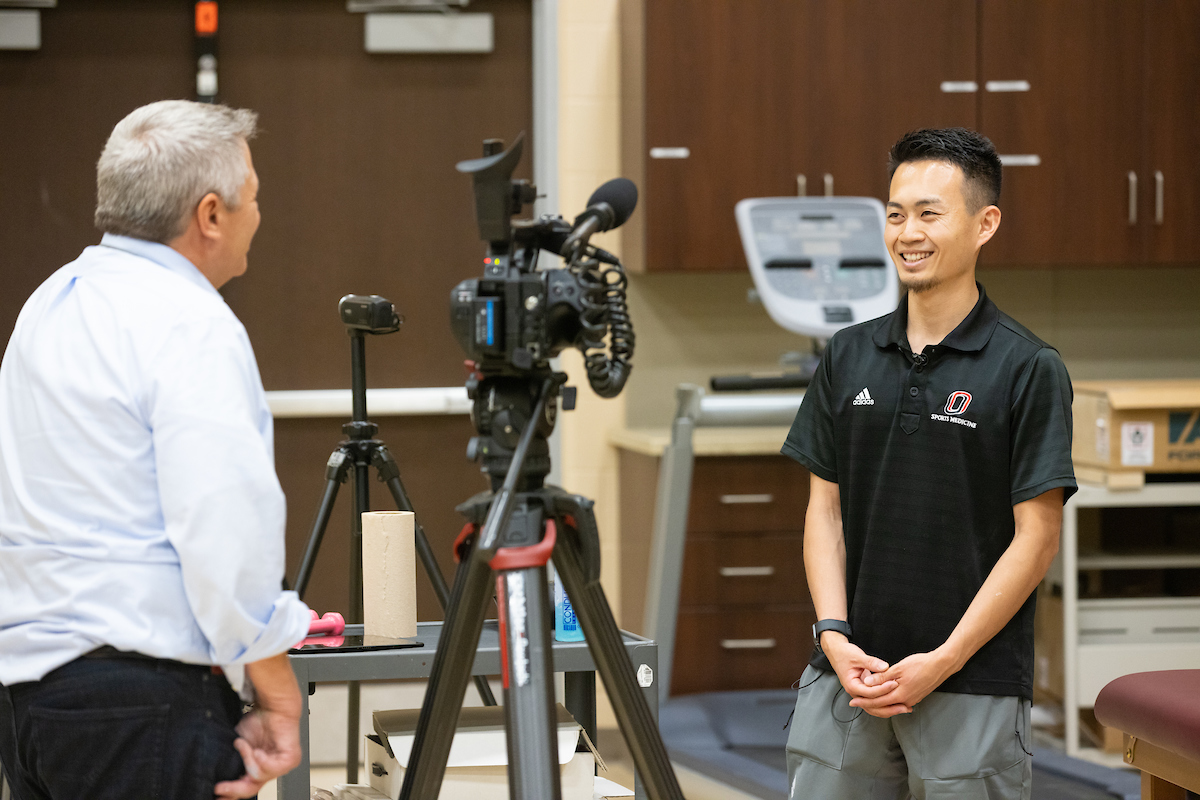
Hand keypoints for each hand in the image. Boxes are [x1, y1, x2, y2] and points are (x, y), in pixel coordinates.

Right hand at [215, 653, 302, 799]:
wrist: (274, 706)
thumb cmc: (259, 721)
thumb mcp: (240, 745)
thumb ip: (234, 760)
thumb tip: (216, 777)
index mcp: (259, 767)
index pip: (246, 787)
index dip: (231, 792)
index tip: (216, 793)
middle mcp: (271, 769)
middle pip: (251, 789)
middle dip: (233, 789)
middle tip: (220, 787)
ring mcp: (282, 766)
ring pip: (257, 777)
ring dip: (247, 760)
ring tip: (245, 745)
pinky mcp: (290, 759)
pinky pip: (270, 769)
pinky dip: (259, 759)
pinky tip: (258, 750)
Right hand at [820, 634, 897, 704]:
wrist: (837, 652)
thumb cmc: (844, 654)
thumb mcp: (858, 657)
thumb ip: (871, 662)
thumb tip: (885, 667)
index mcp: (852, 685)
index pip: (869, 692)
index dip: (883, 689)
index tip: (894, 684)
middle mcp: (855, 693)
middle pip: (873, 706)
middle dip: (889, 707)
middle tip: (904, 706)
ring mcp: (860, 693)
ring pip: (875, 707)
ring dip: (889, 709)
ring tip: (904, 708)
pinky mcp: (865, 691)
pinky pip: (876, 701)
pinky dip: (886, 703)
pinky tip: (897, 703)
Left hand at [849, 649, 955, 717]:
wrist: (941, 666)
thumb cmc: (920, 665)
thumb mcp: (898, 669)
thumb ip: (882, 678)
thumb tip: (867, 683)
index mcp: (900, 695)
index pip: (877, 702)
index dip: (863, 701)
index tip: (852, 701)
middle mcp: (906, 701)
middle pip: (883, 706)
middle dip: (868, 704)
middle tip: (855, 702)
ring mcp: (912, 700)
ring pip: (891, 705)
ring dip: (878, 703)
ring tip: (867, 701)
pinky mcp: (916, 696)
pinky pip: (899, 702)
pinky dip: (889, 701)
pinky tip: (884, 697)